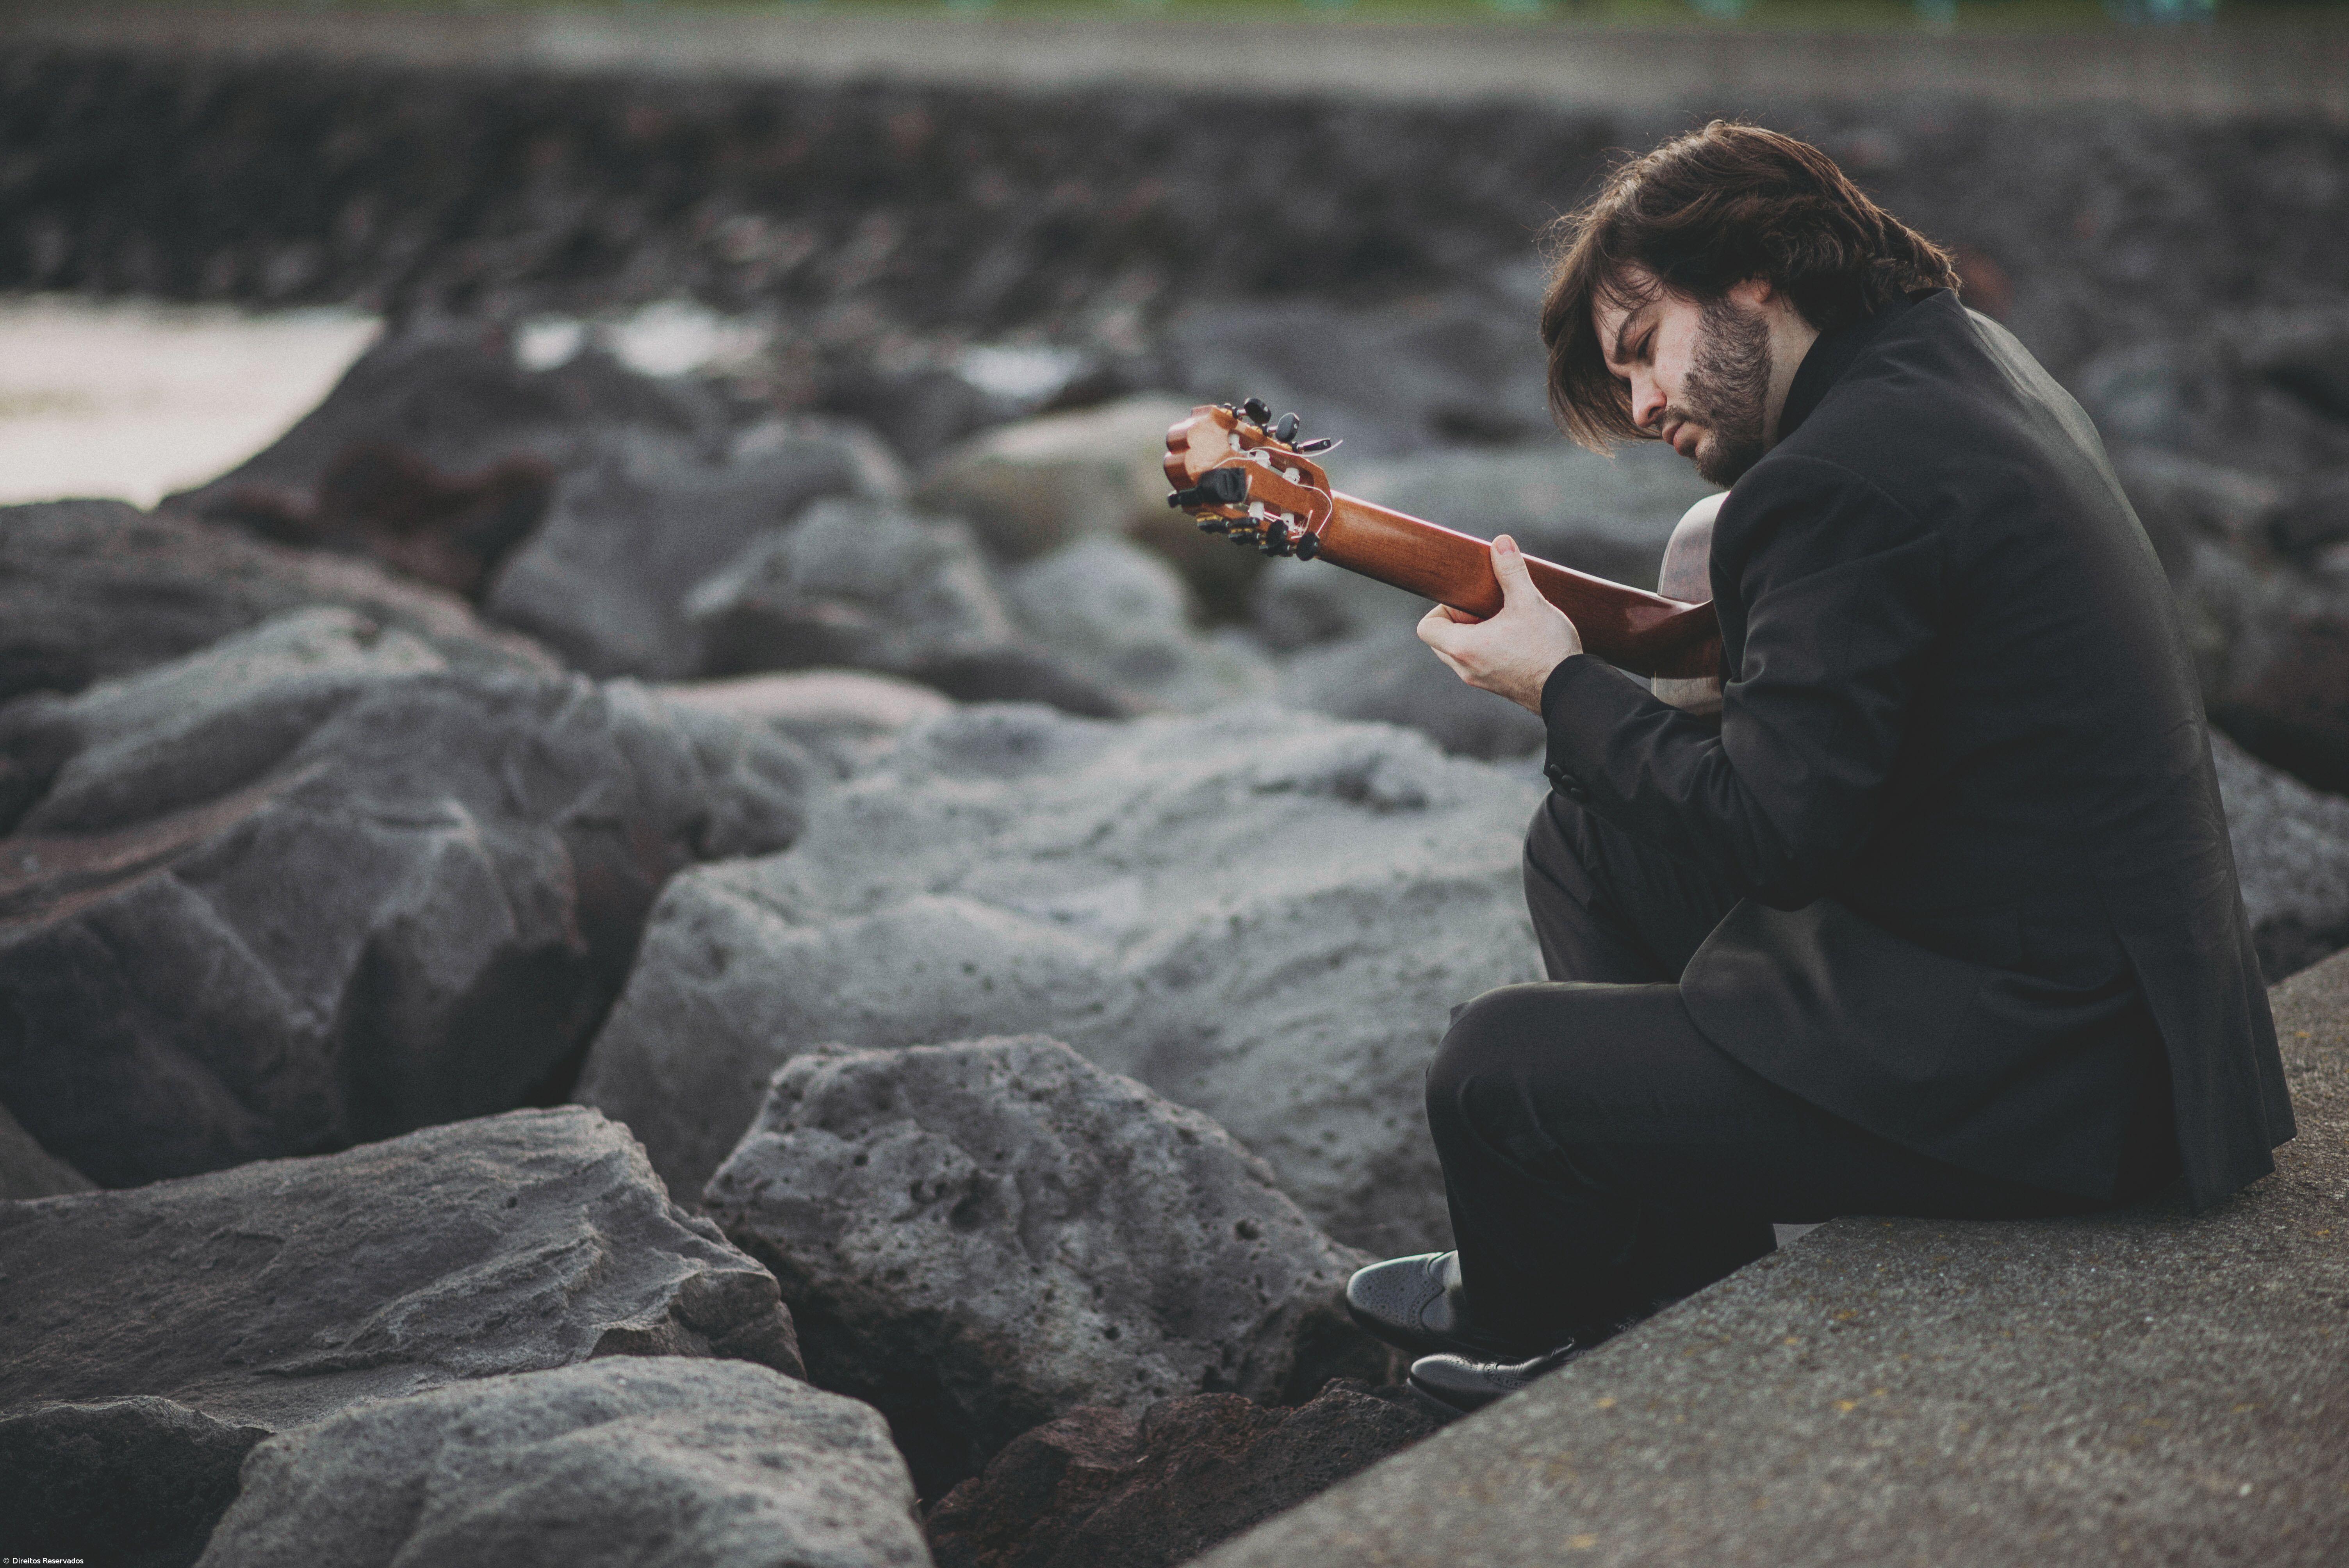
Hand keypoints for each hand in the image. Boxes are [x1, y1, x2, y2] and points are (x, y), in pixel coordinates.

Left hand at [1415, 535, 1583, 713]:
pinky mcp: (1498, 687)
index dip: (1442, 608)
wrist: (1571, 689)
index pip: (1427, 628)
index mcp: (1463, 648)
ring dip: (1475, 634)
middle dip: (1459, 620)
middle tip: (1489, 608)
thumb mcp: (1529, 602)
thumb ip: (1511, 571)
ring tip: (1506, 622)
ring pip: (1461, 653)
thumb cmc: (1547, 648)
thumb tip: (1500, 543)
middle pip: (1441, 640)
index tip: (1470, 600)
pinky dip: (1488, 649)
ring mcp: (1481, 681)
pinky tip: (1518, 638)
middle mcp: (1466, 669)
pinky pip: (1479, 664)